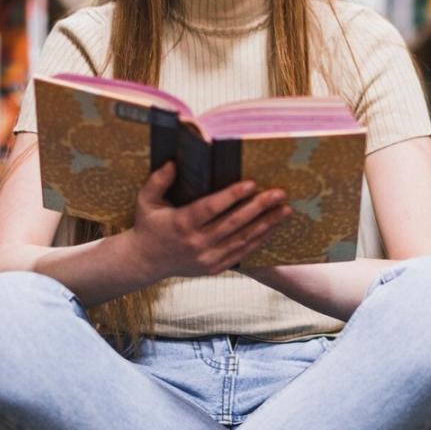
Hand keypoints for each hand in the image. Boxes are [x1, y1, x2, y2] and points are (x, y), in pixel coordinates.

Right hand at [125, 161, 291, 279]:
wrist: (145, 261)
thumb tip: (173, 162)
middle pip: (234, 223)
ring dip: (266, 224)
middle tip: (280, 193)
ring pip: (242, 239)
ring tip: (285, 210)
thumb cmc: (147, 226)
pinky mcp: (214, 267)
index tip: (252, 183)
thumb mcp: (146, 201)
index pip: (211, 208)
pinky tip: (273, 229)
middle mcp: (196, 243)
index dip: (232, 195)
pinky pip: (241, 253)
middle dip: (259, 207)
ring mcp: (207, 258)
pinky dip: (259, 241)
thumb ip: (158, 180)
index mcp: (181, 223)